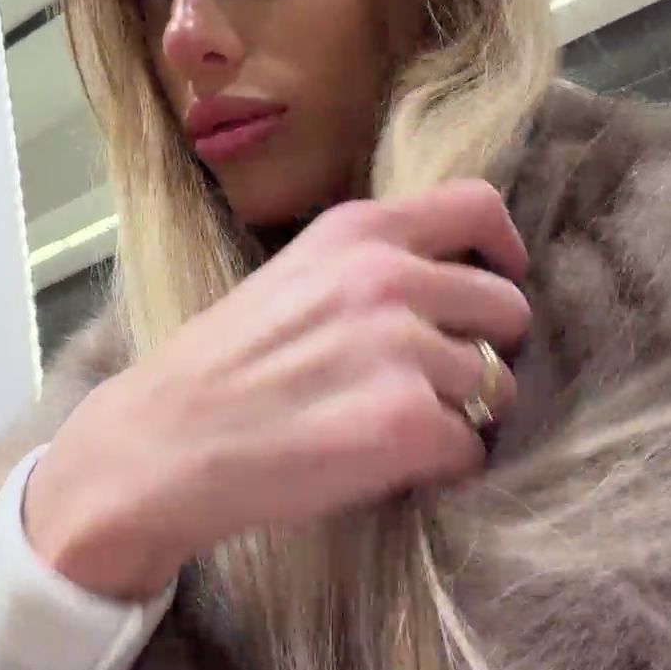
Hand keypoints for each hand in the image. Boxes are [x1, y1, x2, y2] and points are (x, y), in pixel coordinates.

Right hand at [23, 180, 529, 599]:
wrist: (163, 442)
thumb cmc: (223, 365)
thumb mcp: (295, 275)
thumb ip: (373, 264)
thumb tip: (454, 280)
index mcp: (360, 231)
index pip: (479, 205)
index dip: (505, 249)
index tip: (499, 280)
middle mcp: (389, 276)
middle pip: (506, 305)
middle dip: (488, 347)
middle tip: (443, 380)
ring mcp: (403, 348)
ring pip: (496, 384)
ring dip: (463, 412)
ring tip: (401, 426)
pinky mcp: (407, 423)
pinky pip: (472, 446)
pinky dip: (444, 464)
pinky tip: (391, 463)